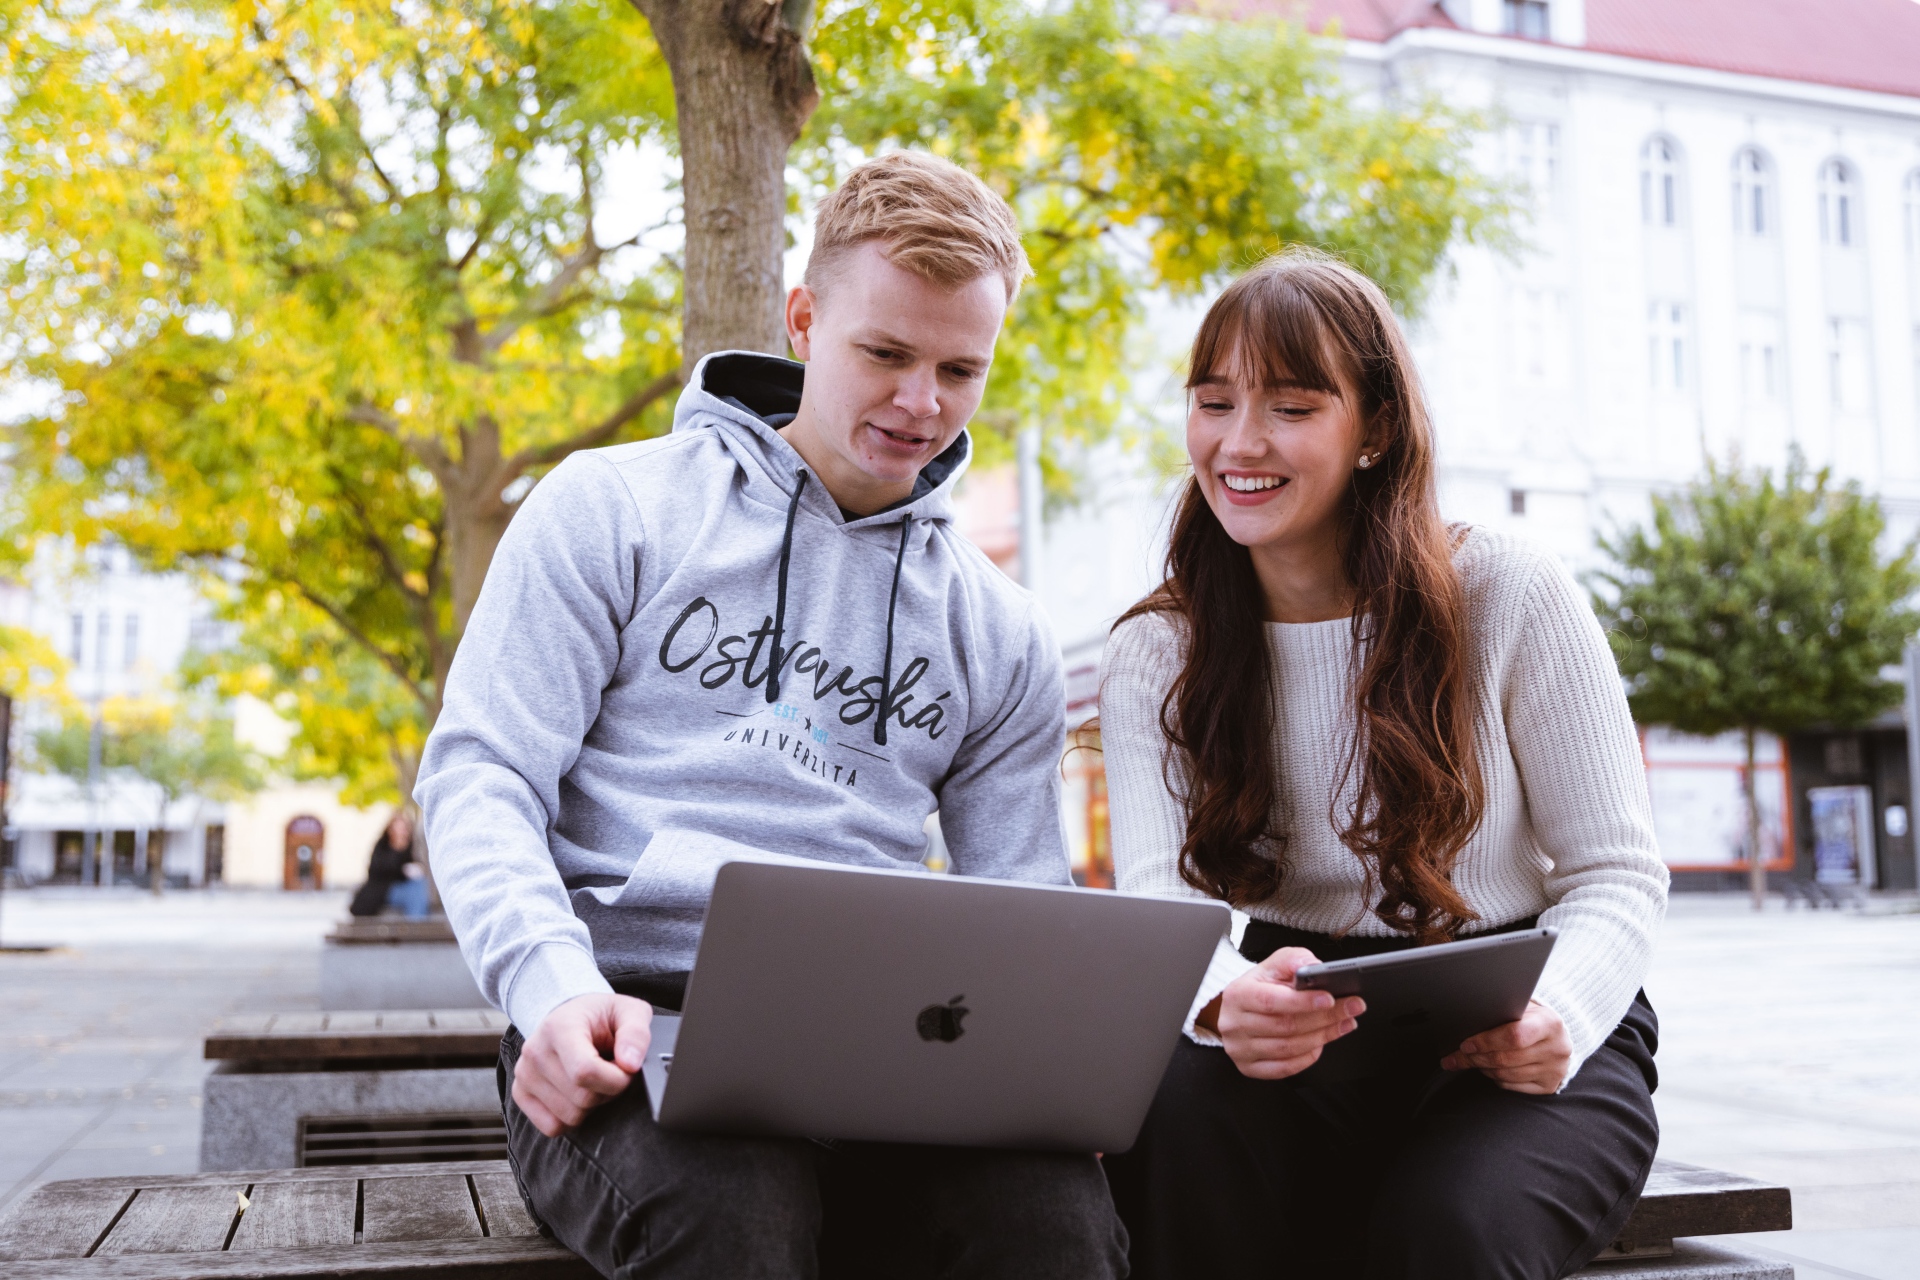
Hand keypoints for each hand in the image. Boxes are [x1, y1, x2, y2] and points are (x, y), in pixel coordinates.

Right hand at [512, 993, 652, 1135]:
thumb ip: (636, 1034)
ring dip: (592, 1104)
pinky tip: (578, 1093)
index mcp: (560, 1027)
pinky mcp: (520, 1093)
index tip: (626, 1070)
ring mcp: (524, 1074)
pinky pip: (552, 1127)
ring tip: (594, 1078)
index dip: (615, 1080)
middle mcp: (535, 1051)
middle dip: (608, 1091)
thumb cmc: (601, 1016)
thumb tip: (631, 1064)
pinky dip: (572, 1117)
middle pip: (582, 1098)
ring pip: (570, 1116)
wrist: (570, 1015)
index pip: (585, 1072)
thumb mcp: (629, 1011)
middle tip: (611, 1070)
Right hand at [1209, 947, 1364, 1079]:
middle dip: (1324, 1018)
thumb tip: (1312, 965)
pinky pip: (1284, 1069)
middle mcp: (1234, 1024)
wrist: (1239, 1010)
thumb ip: (1293, 960)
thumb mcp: (1273, 965)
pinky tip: (1321, 1043)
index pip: (1271, 1001)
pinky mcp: (1249, 1067)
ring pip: (1288, 1049)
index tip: (1331, 998)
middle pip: (1285, 1026)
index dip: (1303, 1001)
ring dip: (1322, 1037)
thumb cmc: (1260, 986)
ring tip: (1344, 1023)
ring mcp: (1240, 1049)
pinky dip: (1307, 1057)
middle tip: (1351, 1009)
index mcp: (1238, 994)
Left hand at [1443, 999, 1570, 1093]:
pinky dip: (1495, 1078)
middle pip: (1506, 1058)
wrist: (1559, 1038)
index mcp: (1550, 1023)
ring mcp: (1554, 1070)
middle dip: (1475, 1057)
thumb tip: (1466, 1020)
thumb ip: (1502, 1012)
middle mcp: (1556, 1048)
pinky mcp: (1549, 1086)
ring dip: (1482, 1068)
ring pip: (1506, 1075)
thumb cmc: (1533, 1020)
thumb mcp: (1524, 1008)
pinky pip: (1511, 1086)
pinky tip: (1488, 1068)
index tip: (1465, 1044)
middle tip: (1457, 1055)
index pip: (1513, 1036)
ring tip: (1470, 1059)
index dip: (1485, 1041)